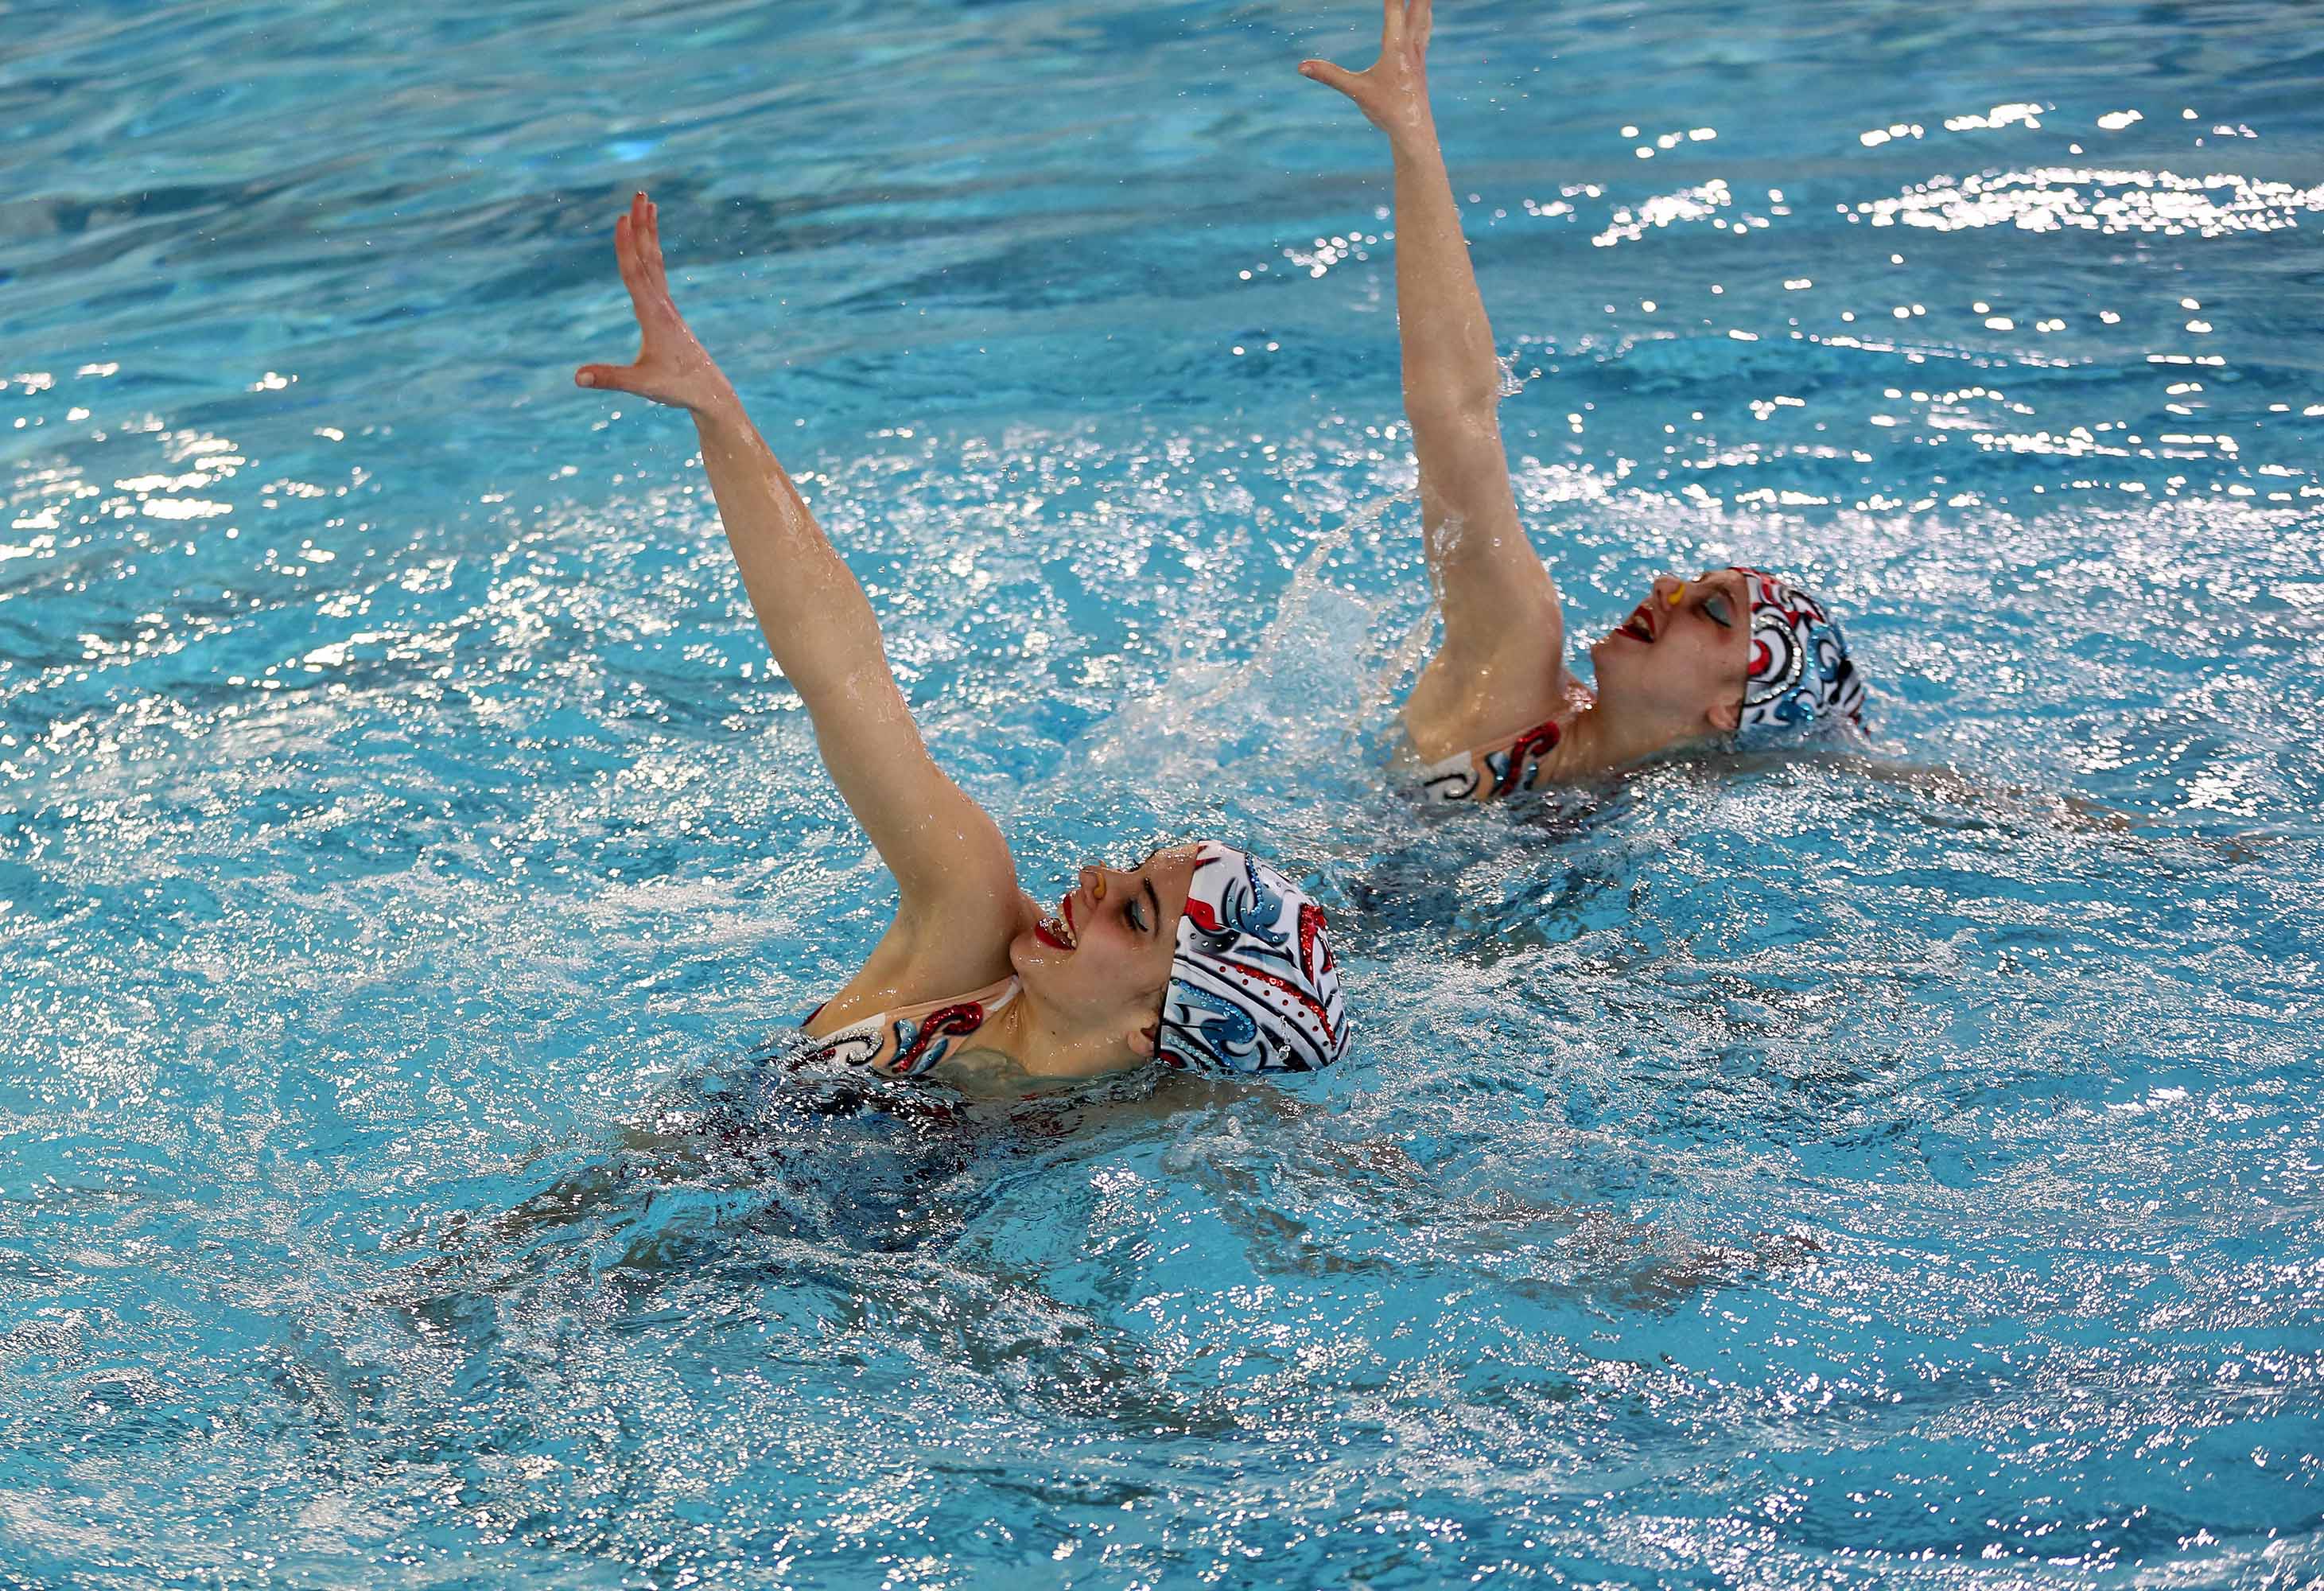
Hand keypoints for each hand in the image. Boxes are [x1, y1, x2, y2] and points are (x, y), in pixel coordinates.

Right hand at [574, 191, 735, 415]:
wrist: (710, 393)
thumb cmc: (677, 388)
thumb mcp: (642, 385)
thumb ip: (609, 378)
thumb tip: (576, 377)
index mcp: (653, 315)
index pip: (635, 273)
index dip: (625, 246)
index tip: (621, 217)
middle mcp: (662, 304)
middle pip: (647, 256)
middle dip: (641, 225)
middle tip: (639, 193)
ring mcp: (667, 306)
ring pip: (655, 261)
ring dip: (649, 231)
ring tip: (647, 203)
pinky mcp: (668, 312)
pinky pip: (658, 273)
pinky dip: (651, 252)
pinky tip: (649, 242)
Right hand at [1299, 0, 1434, 141]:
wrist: (1414, 131)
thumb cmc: (1387, 111)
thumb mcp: (1356, 92)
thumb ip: (1329, 76)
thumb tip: (1301, 66)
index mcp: (1396, 48)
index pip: (1394, 8)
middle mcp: (1411, 46)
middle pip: (1419, 6)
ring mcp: (1419, 53)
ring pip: (1425, 15)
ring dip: (1424, 1)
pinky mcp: (1420, 61)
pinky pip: (1425, 29)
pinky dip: (1424, 14)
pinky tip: (1424, 13)